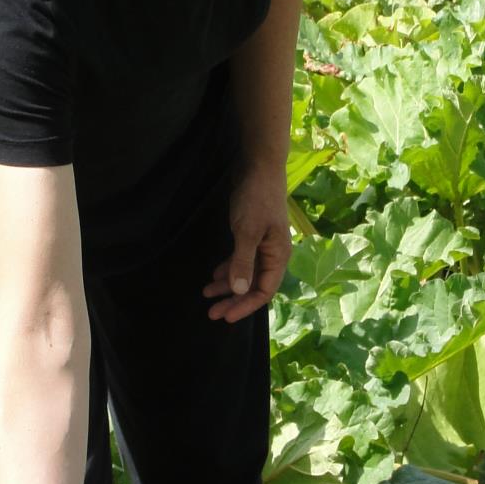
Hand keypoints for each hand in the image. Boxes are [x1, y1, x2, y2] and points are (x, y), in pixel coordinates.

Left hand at [204, 165, 291, 322]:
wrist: (259, 167)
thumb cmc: (256, 199)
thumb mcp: (247, 232)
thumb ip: (243, 262)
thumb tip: (239, 291)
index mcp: (278, 256)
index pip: (264, 291)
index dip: (245, 306)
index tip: (225, 316)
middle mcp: (273, 254)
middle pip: (254, 286)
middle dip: (233, 300)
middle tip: (211, 312)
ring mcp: (263, 245)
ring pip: (246, 274)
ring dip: (228, 285)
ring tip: (206, 294)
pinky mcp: (252, 235)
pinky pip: (242, 260)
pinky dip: (229, 269)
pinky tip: (215, 275)